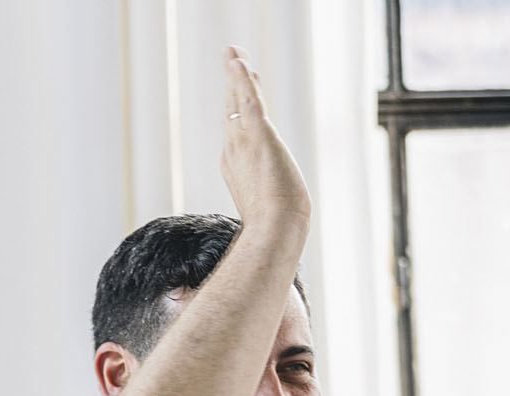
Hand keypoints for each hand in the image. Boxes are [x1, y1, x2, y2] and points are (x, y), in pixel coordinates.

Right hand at [220, 45, 309, 231]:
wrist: (272, 228)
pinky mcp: (258, 136)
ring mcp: (242, 142)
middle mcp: (233, 150)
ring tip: (232, 52)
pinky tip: (238, 62)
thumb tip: (279, 208)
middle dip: (231, 83)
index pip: (234, 128)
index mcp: (234, 165)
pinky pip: (248, 101)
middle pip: (231, 109)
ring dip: (235, 73)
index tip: (241, 86)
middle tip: (230, 58)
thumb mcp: (268, 205)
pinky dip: (241, 80)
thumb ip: (267, 197)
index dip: (236, 105)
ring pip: (237, 100)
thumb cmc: (274, 225)